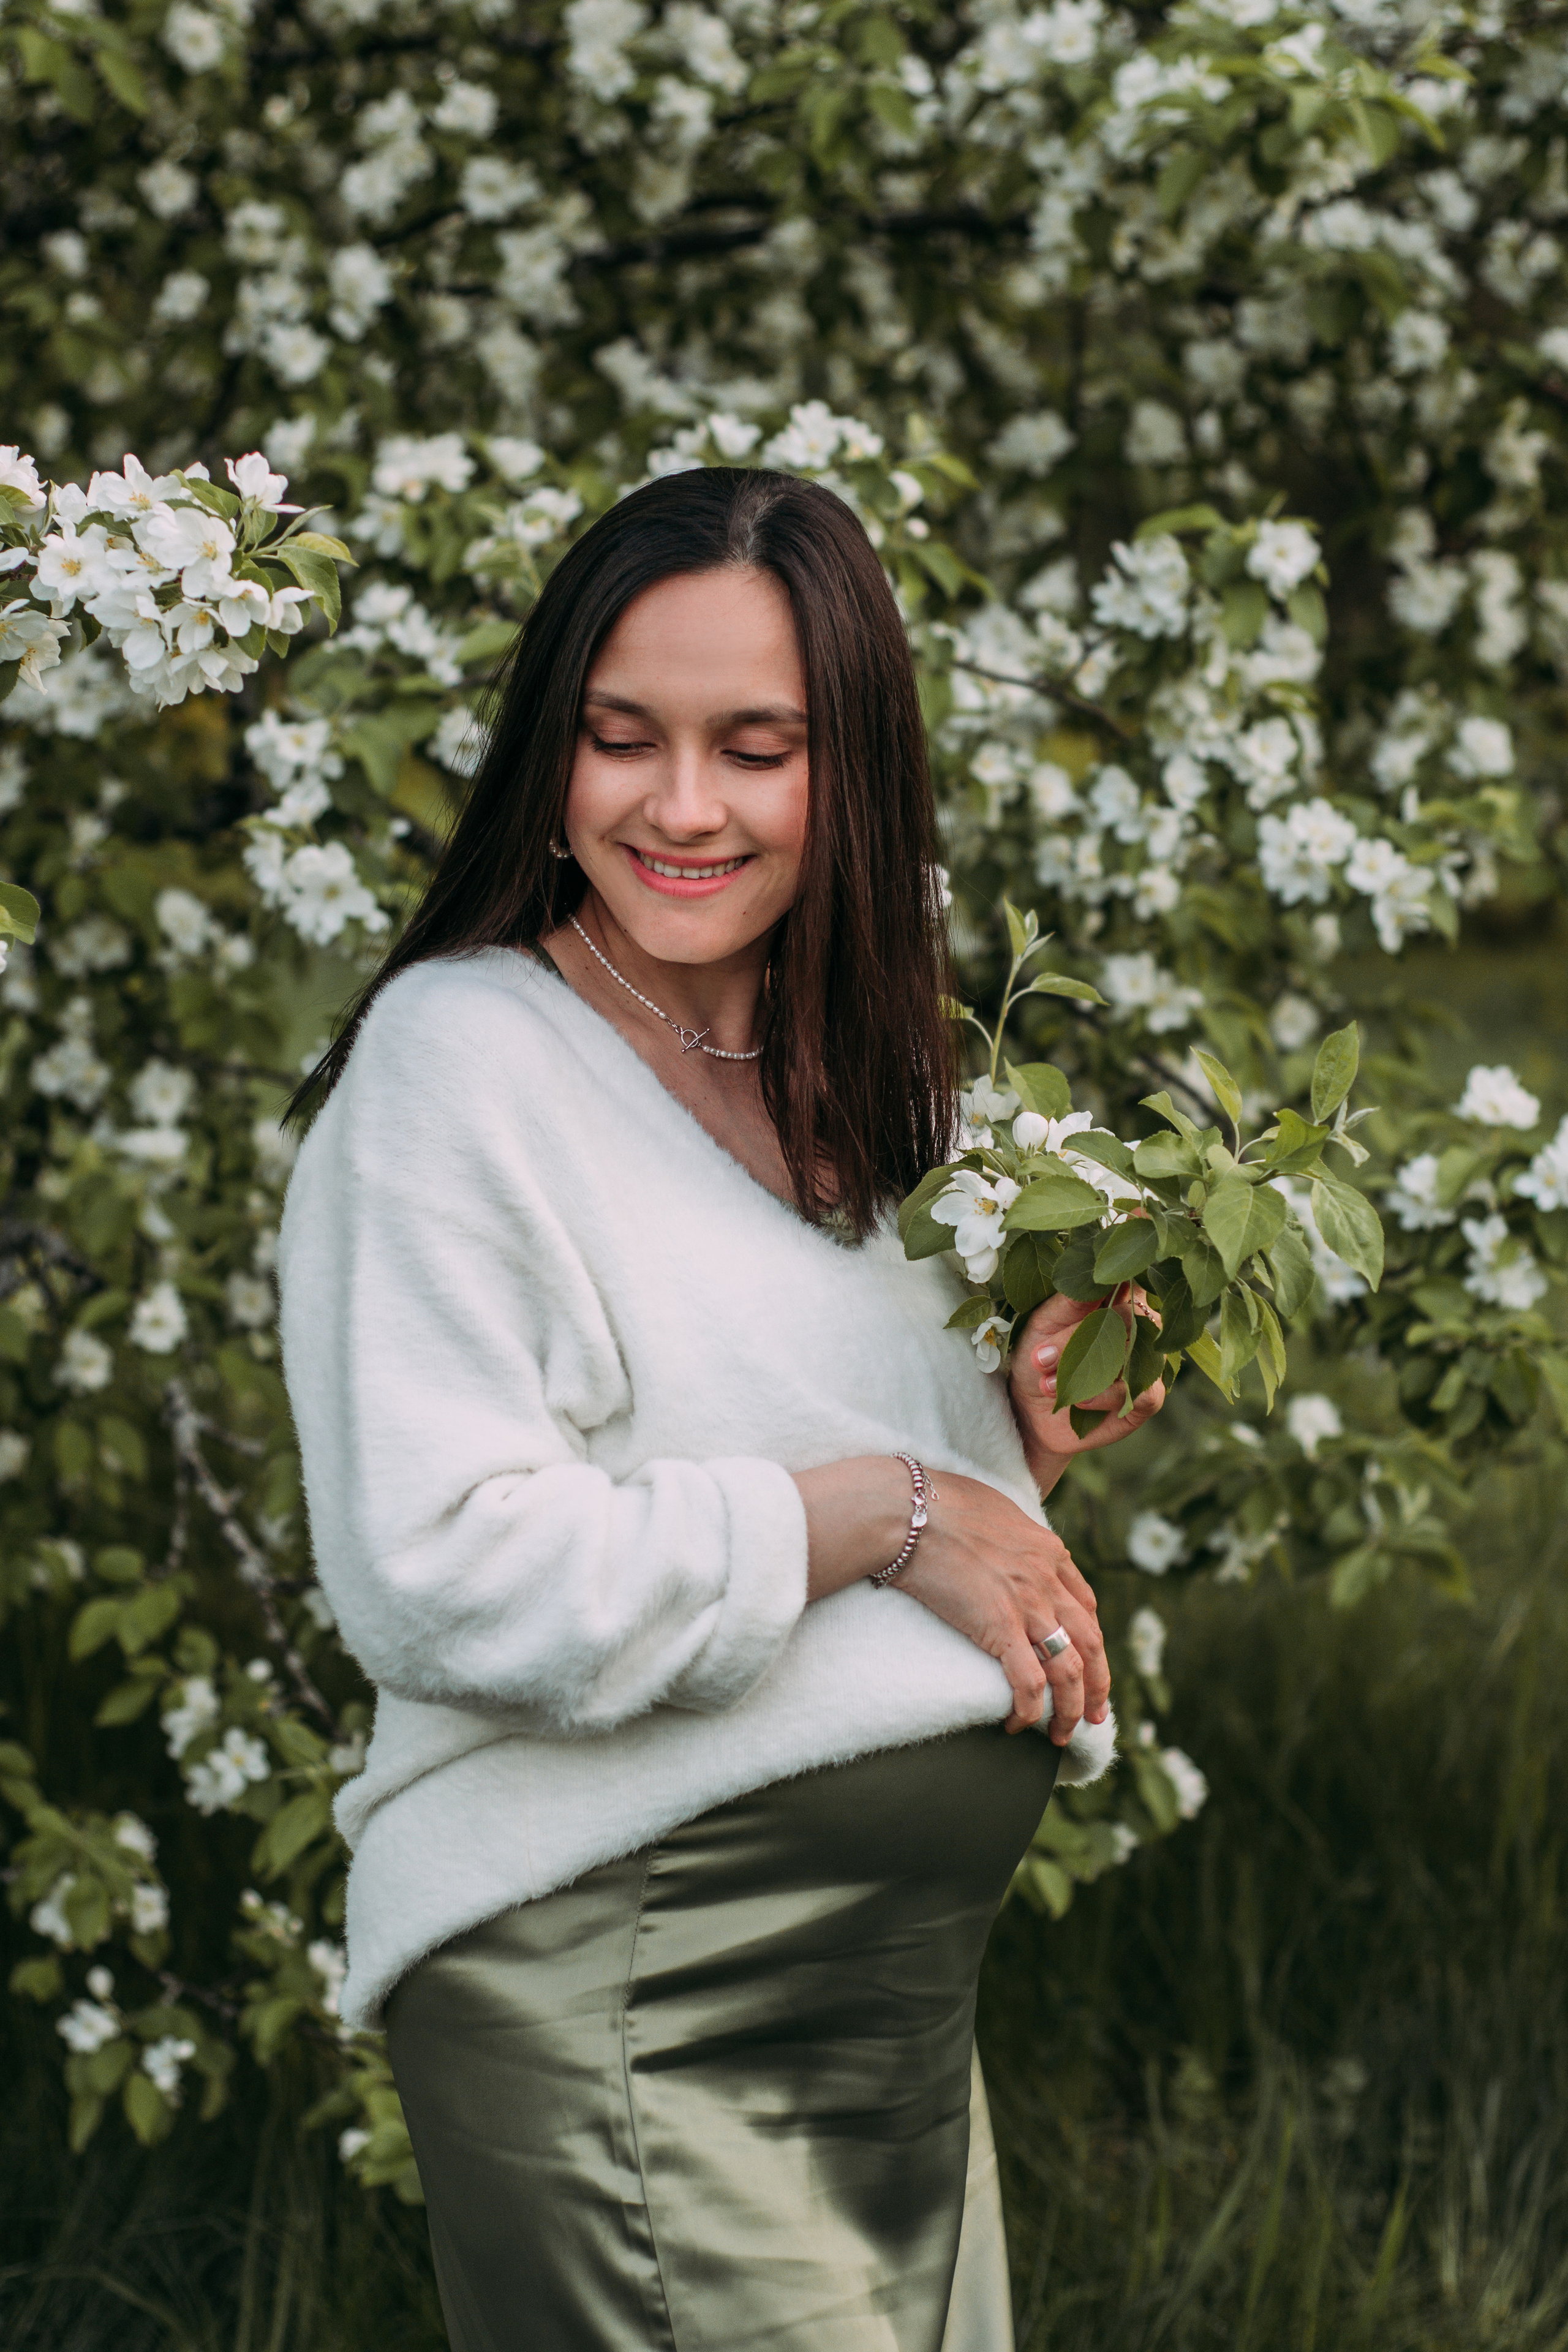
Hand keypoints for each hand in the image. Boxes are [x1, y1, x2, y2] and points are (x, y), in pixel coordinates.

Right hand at [895, 1469, 1109, 1740]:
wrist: (910, 1511)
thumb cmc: (938, 1503)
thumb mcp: (995, 1509)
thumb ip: (1012, 1534)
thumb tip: (1002, 1544)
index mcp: (1050, 1551)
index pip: (1087, 1606)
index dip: (1091, 1642)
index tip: (1088, 1664)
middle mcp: (1048, 1579)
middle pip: (1091, 1643)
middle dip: (1097, 1685)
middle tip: (1095, 1715)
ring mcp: (1027, 1604)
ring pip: (1069, 1670)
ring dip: (1070, 1709)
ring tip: (1059, 1734)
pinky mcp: (999, 1626)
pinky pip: (1030, 1682)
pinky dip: (1030, 1710)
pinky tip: (1016, 1724)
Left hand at [1009, 1286, 1167, 1491]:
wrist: (1031, 1412)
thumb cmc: (1039, 1357)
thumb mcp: (1044, 1324)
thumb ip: (1071, 1301)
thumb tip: (1097, 1279)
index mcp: (1115, 1298)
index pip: (1128, 1277)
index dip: (1111, 1280)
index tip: (1079, 1297)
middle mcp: (1139, 1325)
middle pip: (1127, 1315)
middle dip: (1078, 1339)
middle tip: (1041, 1358)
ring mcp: (1148, 1360)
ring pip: (1134, 1351)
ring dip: (1086, 1369)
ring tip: (1047, 1384)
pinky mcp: (1149, 1396)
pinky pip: (1142, 1390)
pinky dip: (1106, 1395)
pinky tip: (1079, 1401)